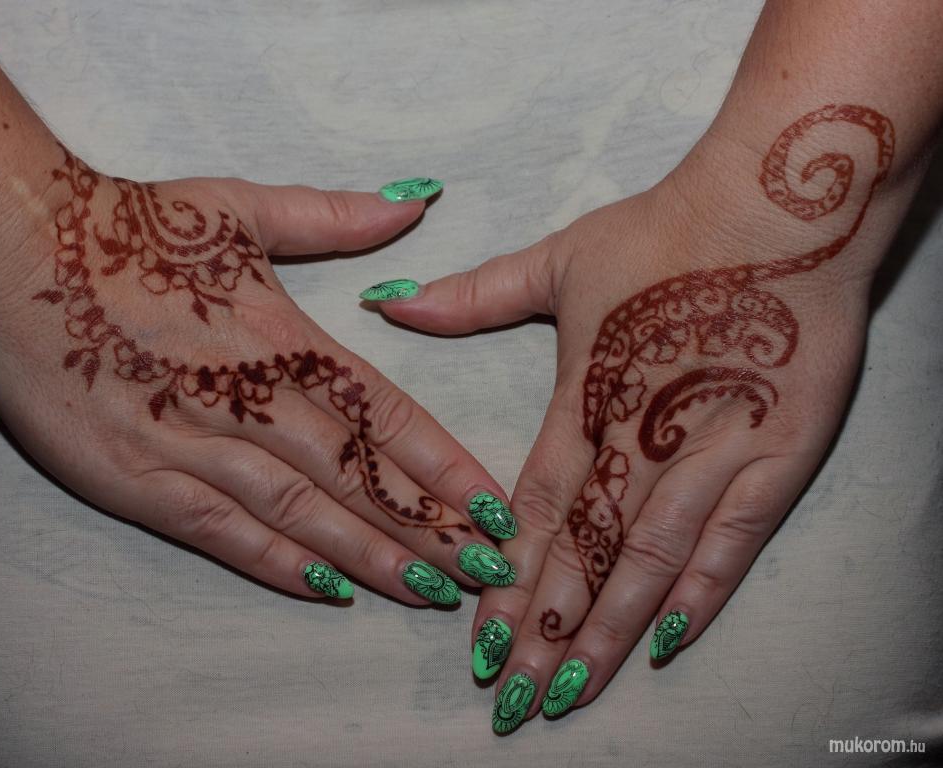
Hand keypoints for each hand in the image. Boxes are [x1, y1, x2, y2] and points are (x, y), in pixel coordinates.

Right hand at [0, 148, 518, 605]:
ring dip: (370, 555)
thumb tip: (416, 203)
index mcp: (280, 336)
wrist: (9, 248)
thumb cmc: (129, 227)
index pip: (384, 413)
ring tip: (430, 589)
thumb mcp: (237, 206)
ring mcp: (191, 444)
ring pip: (301, 512)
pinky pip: (222, 531)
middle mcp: (246, 398)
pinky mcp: (137, 478)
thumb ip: (334, 218)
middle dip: (428, 525)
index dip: (443, 464)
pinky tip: (330, 590)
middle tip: (487, 565)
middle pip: (356, 474)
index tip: (493, 503)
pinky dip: (278, 564)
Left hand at [374, 105, 904, 725]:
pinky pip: (731, 541)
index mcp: (584, 395)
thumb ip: (473, 295)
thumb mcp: (560, 258)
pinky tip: (663, 643)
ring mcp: (713, 450)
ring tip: (571, 691)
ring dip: (606, 631)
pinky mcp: (778, 454)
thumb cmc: (667, 230)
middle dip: (545, 630)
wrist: (783, 205)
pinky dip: (698, 594)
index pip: (534, 509)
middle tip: (512, 698)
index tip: (478, 636)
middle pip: (583, 552)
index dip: (504, 578)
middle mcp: (641, 437)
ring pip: (647, 561)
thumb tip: (392, 305)